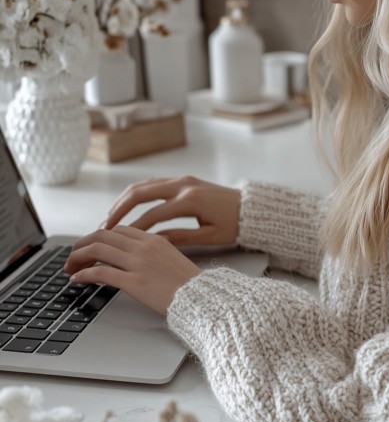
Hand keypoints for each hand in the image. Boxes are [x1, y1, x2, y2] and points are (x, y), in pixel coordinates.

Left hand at [63, 226, 200, 314]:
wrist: (203, 300)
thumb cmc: (190, 286)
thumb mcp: (171, 260)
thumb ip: (151, 254)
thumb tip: (130, 258)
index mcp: (153, 240)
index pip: (117, 230)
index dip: (98, 236)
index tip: (89, 246)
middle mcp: (143, 247)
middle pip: (102, 235)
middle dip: (82, 244)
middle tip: (72, 255)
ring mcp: (138, 263)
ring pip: (97, 249)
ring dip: (78, 257)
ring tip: (70, 267)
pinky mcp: (134, 282)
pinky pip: (101, 273)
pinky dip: (84, 274)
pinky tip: (77, 279)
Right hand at [103, 176, 240, 247]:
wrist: (250, 208)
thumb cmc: (234, 224)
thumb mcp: (210, 236)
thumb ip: (181, 238)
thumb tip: (155, 241)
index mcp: (190, 201)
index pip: (153, 214)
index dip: (134, 228)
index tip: (118, 241)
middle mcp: (183, 186)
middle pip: (140, 193)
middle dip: (119, 210)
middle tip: (104, 226)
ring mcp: (182, 180)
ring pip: (143, 185)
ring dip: (124, 200)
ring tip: (110, 217)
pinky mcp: (182, 180)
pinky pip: (152, 183)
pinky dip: (136, 194)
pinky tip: (126, 206)